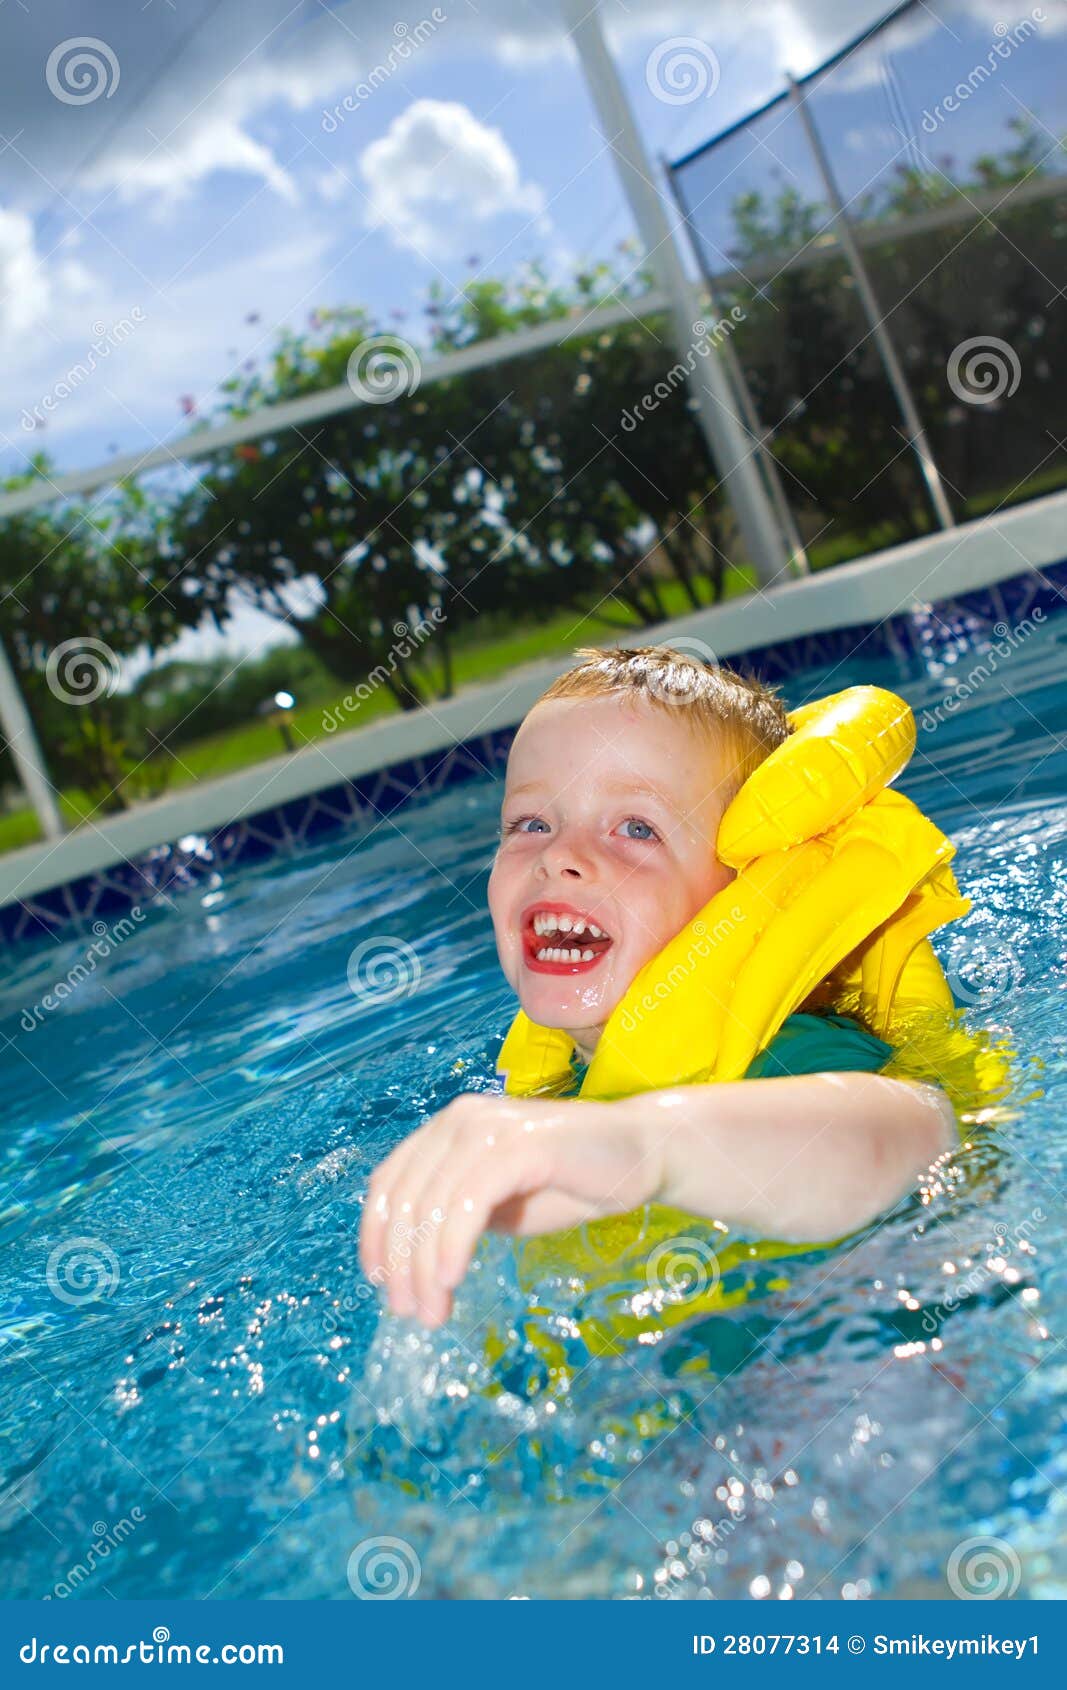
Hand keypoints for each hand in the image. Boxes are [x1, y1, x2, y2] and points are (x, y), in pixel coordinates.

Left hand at [358, 1091, 663, 1327]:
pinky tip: (451, 1280)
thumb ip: (453, 1217)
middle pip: (404, 1197)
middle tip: (409, 1312)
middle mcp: (460, 1119)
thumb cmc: (570, 1182)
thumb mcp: (498, 1204)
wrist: (641, 1154)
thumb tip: (407, 1261)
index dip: (374, 1236)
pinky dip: (452, 1245)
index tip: (380, 1284)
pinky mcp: (520, 1145)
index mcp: (447, 1129)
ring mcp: (489, 1127)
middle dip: (399, 1263)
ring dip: (423, 1266)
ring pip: (431, 1204)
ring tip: (431, 1312)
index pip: (388, 1182)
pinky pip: (469, 1202)